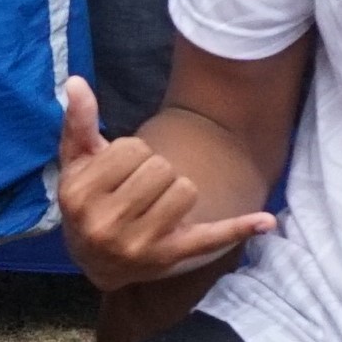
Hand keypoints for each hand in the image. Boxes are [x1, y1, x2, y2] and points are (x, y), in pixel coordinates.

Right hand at [52, 77, 269, 287]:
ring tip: (155, 204)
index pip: (132, 149)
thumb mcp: (76, 163)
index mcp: (79, 196)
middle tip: (139, 188)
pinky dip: (238, 228)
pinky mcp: (170, 258)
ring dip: (176, 189)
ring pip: (185, 189)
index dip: (133, 152)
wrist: (94, 260)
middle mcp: (106, 224)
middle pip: (161, 167)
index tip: (121, 171)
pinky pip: (210, 239)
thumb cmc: (88, 201)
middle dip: (155, 170)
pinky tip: (266, 220)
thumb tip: (76, 82)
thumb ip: (77, 121)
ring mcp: (139, 245)